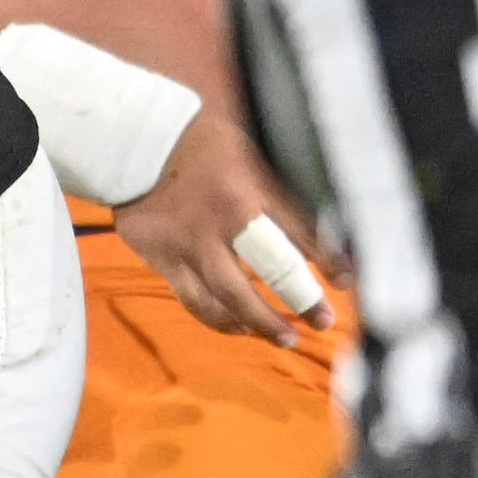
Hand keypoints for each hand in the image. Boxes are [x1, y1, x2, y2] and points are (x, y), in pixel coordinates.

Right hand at [111, 112, 339, 347]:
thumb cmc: (195, 138)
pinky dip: (217, 318)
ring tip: (284, 338)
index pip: (303, 231)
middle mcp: (224, 222)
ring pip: (230, 296)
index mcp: (250, 189)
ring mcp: (191, 245)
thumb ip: (272, 179)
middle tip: (324, 321)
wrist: (130, 144)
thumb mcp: (246, 147)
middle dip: (302, 299)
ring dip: (260, 322)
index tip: (347, 281)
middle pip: (271, 270)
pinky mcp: (162, 258)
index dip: (330, 259)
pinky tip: (237, 328)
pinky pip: (193, 298)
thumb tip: (309, 198)